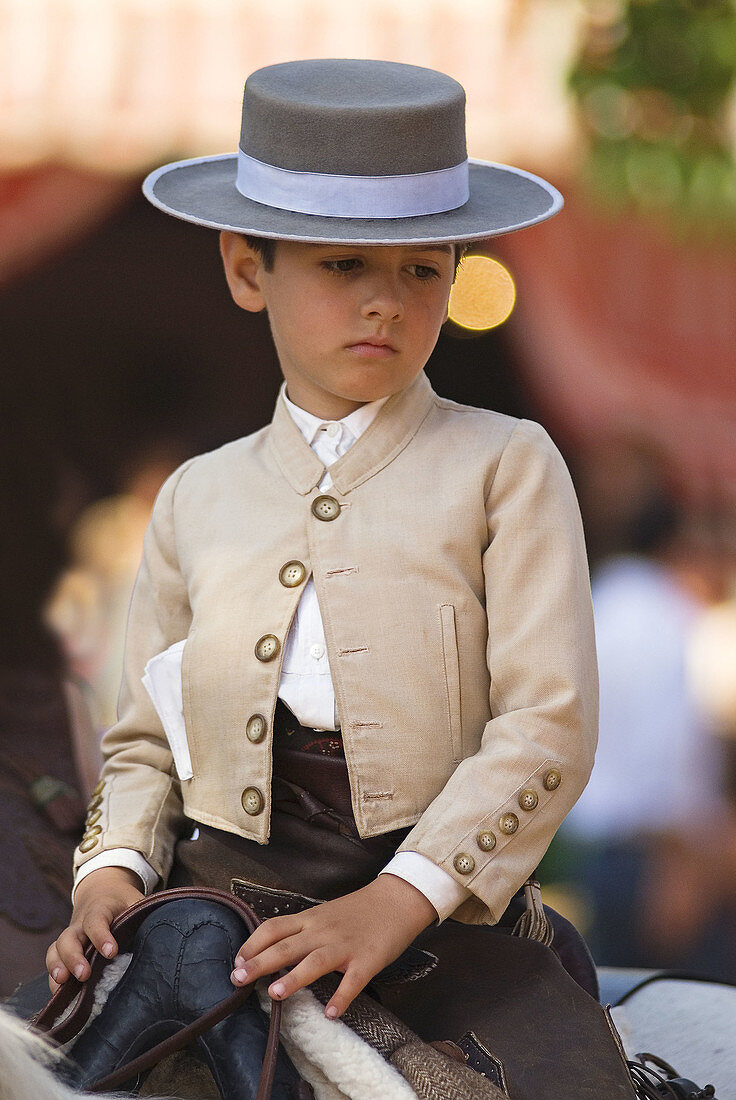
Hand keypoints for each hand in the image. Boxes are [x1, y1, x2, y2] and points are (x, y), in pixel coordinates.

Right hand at [45, 867, 142, 992]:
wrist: (102, 891)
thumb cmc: (123, 902)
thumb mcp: (136, 901)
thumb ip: (145, 915)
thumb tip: (165, 934)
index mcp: (100, 909)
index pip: (97, 921)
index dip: (102, 936)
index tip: (111, 952)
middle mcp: (80, 924)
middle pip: (69, 938)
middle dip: (73, 957)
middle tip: (84, 974)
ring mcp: (71, 937)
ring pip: (56, 950)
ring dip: (58, 967)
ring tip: (63, 984)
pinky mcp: (65, 950)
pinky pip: (54, 963)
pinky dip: (54, 980)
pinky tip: (60, 997)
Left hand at [230, 874, 435, 1017]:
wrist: (396, 899)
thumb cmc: (358, 911)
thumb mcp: (324, 914)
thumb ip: (301, 931)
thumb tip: (271, 952)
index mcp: (310, 920)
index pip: (273, 928)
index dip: (252, 945)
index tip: (236, 963)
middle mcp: (323, 931)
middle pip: (287, 946)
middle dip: (259, 963)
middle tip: (237, 980)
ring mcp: (346, 946)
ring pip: (316, 961)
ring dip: (294, 977)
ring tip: (275, 994)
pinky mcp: (368, 960)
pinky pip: (353, 981)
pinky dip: (342, 997)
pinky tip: (331, 1014)